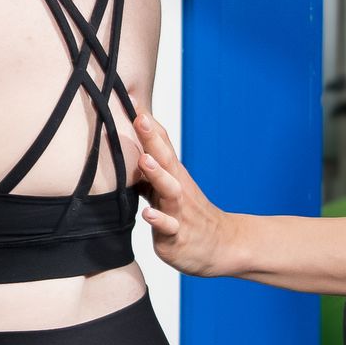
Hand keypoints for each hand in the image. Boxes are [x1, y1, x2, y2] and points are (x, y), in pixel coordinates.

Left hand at [135, 115, 244, 276]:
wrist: (221, 245)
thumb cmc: (187, 213)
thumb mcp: (168, 187)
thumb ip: (148, 169)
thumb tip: (124, 148)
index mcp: (172, 176)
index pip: (160, 145)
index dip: (147, 125)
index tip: (131, 100)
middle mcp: (177, 188)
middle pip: (165, 159)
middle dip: (152, 138)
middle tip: (141, 118)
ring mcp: (178, 211)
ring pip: (168, 190)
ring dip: (157, 175)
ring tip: (144, 160)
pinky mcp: (177, 235)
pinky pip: (168, 227)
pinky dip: (159, 220)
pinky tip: (148, 214)